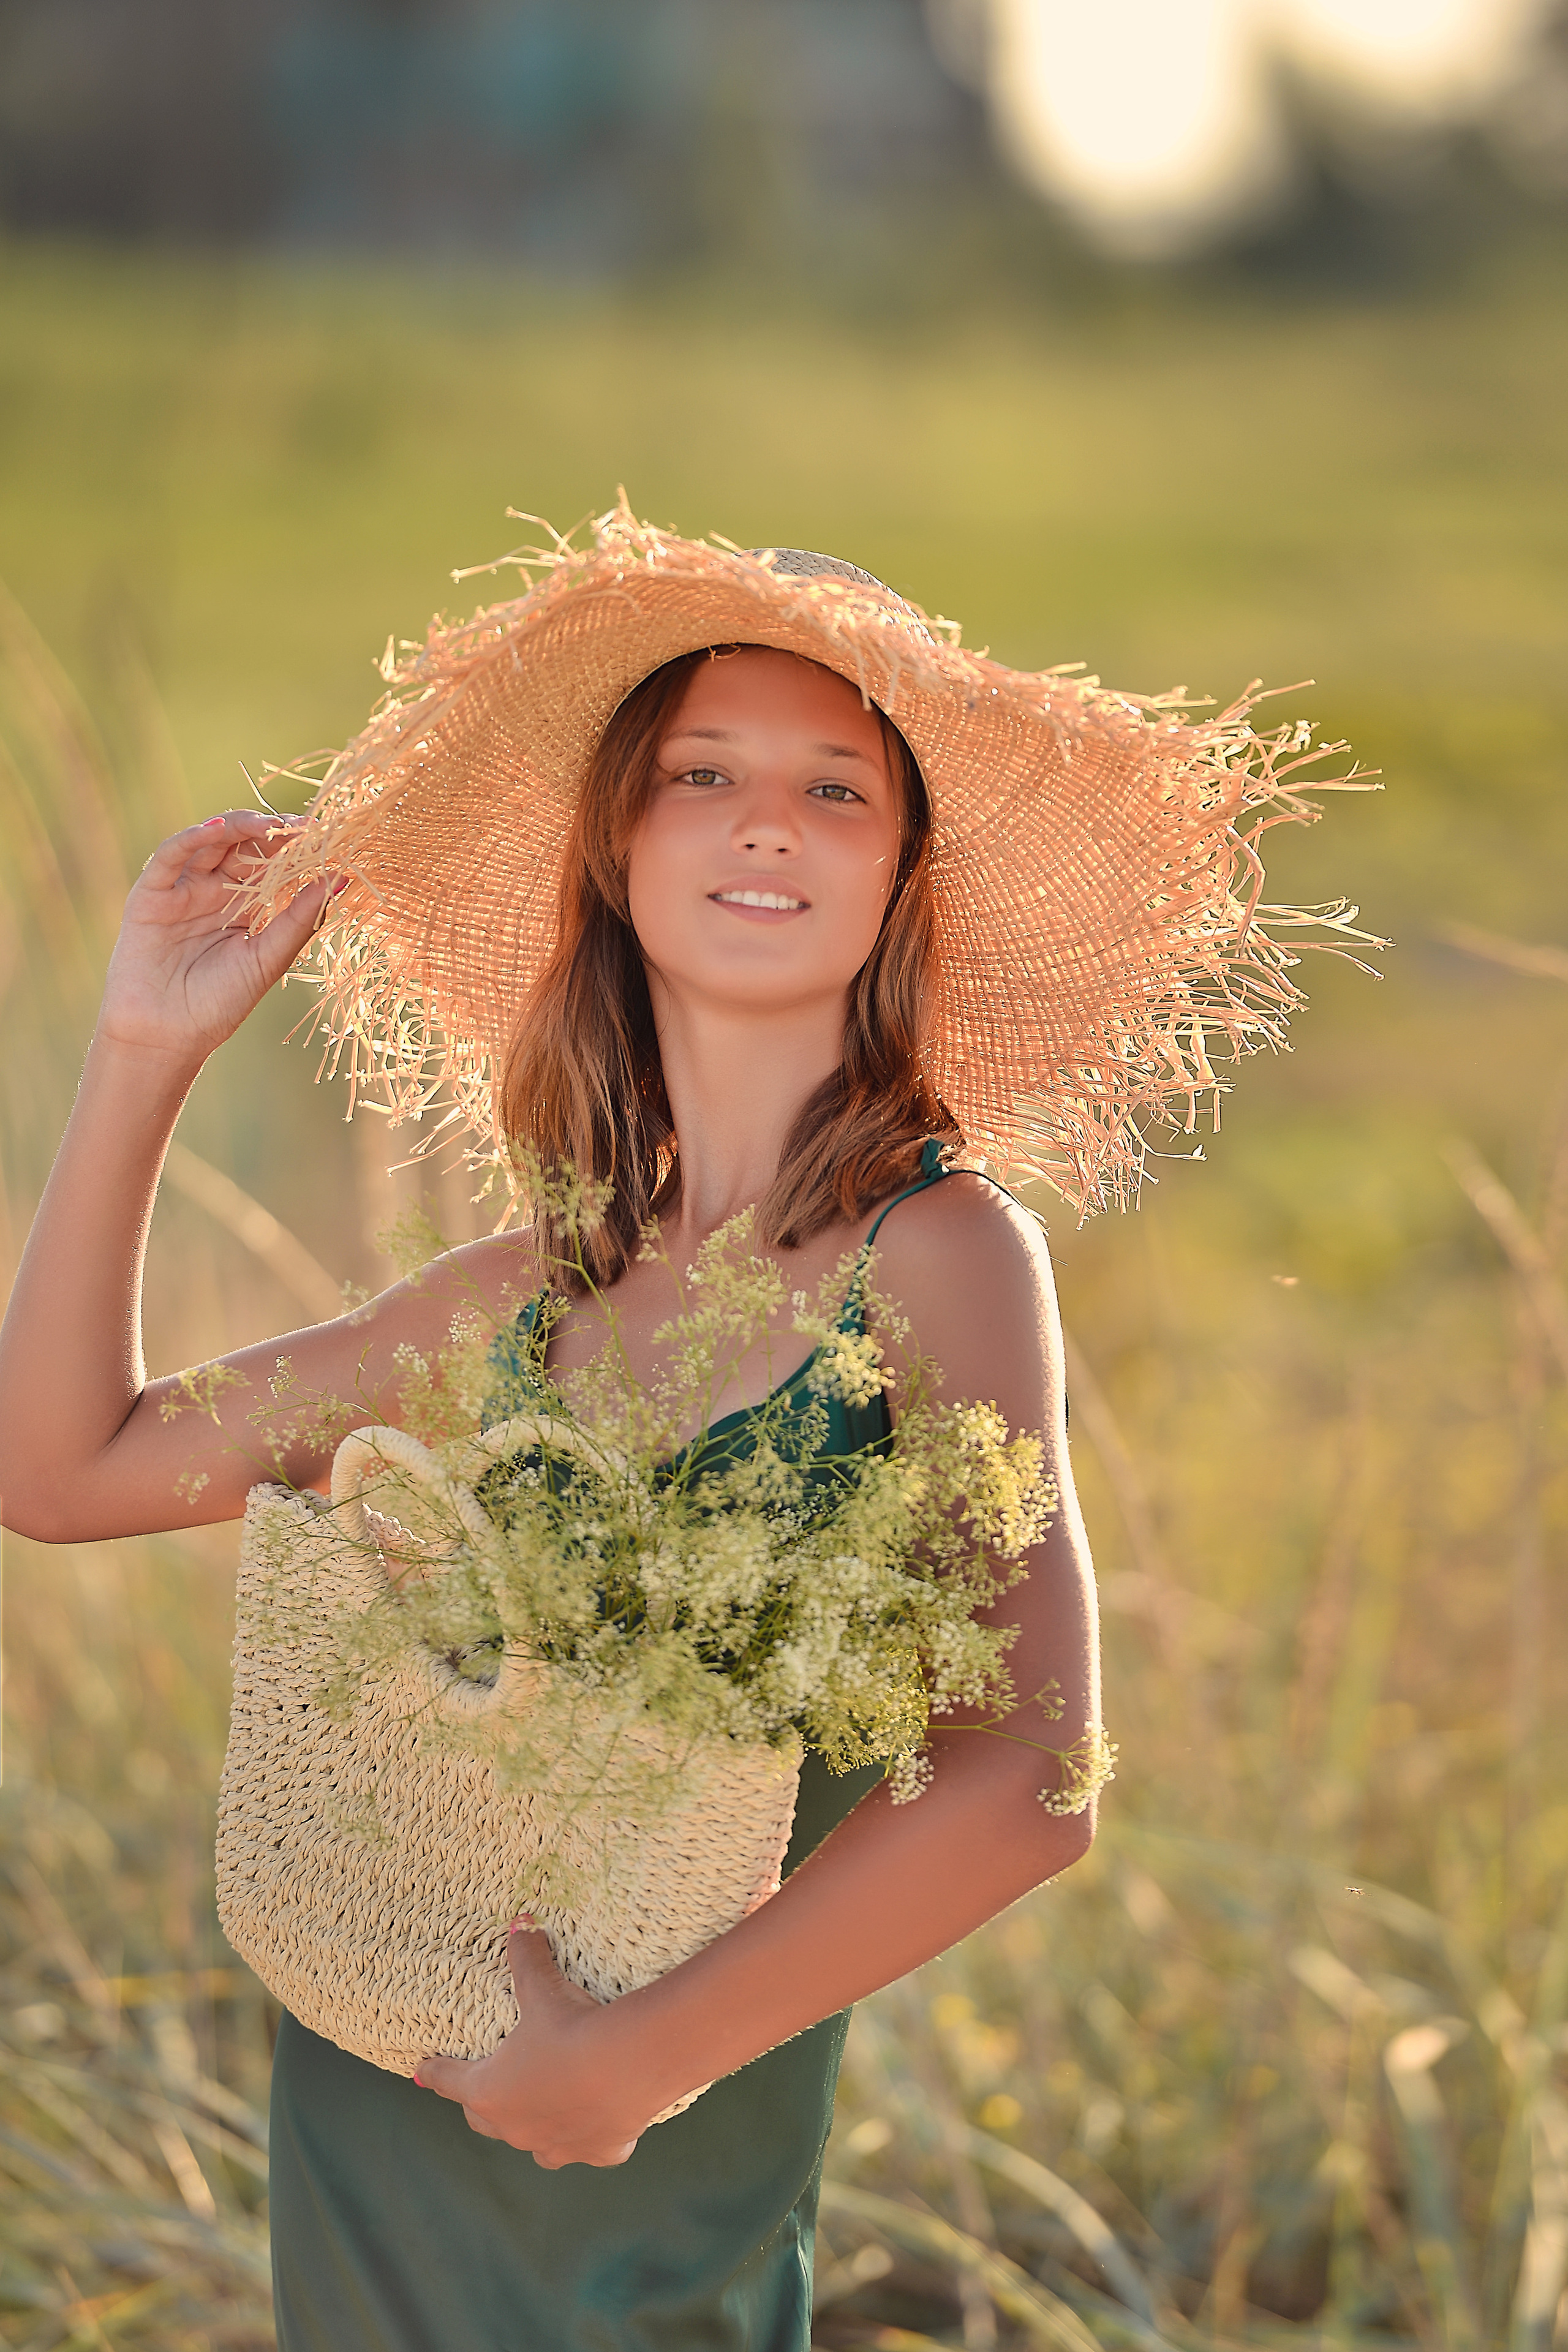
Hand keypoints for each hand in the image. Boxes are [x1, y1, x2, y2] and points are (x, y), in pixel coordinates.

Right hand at [97, 811, 334, 1069]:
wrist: (166, 1037)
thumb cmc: (219, 1004)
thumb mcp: (268, 958)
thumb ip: (300, 918)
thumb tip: (343, 878)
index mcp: (247, 907)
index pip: (275, 865)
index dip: (298, 848)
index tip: (327, 834)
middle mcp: (216, 891)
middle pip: (245, 847)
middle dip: (273, 832)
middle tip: (302, 826)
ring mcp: (183, 890)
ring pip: (211, 843)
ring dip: (239, 827)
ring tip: (268, 823)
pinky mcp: (151, 893)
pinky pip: (170, 857)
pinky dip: (192, 839)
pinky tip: (217, 830)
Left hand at [415, 1922, 657, 2167]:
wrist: (627, 2065)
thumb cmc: (570, 2028)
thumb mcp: (543, 1990)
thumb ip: (527, 1958)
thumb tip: (519, 1923)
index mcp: (490, 2091)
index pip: (449, 2081)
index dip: (434, 2073)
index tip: (420, 2072)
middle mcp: (516, 2128)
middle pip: (484, 2119)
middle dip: (481, 2104)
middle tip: (483, 2087)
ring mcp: (556, 2146)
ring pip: (532, 2142)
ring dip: (532, 2126)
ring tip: (542, 2105)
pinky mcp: (598, 2153)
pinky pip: (584, 2147)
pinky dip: (585, 2136)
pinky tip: (597, 2118)